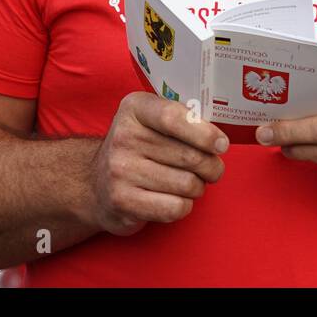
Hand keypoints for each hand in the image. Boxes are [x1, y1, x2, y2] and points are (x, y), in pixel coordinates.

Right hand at [87, 92, 228, 235]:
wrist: (95, 183)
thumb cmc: (139, 149)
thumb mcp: (152, 121)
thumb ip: (184, 122)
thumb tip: (220, 142)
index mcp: (134, 108)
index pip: (174, 117)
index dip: (205, 133)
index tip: (222, 145)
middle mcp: (123, 136)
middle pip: (190, 156)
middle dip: (211, 166)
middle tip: (211, 169)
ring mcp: (120, 170)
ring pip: (187, 184)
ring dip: (198, 187)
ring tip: (189, 183)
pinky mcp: (122, 201)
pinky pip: (175, 208)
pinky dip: (184, 206)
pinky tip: (174, 199)